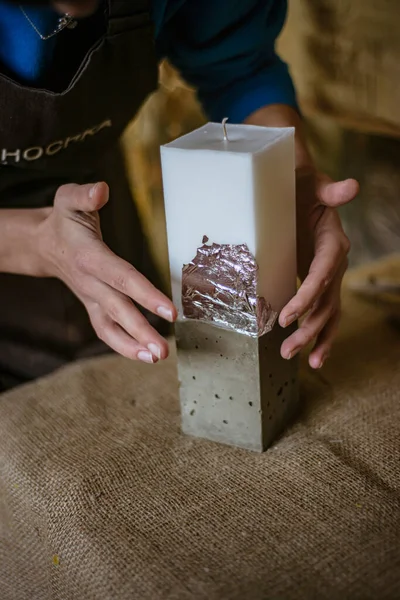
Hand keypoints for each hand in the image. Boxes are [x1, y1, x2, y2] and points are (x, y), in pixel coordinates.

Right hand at [37, 182, 176, 363]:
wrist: (44, 244)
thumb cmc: (64, 219)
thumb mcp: (68, 198)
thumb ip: (85, 194)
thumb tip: (101, 190)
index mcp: (90, 256)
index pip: (121, 277)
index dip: (145, 294)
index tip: (170, 310)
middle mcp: (90, 282)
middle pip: (117, 309)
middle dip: (141, 331)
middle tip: (163, 351)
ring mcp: (90, 298)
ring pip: (110, 327)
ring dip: (132, 346)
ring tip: (157, 358)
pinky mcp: (93, 307)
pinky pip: (106, 331)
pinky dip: (123, 346)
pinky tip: (144, 355)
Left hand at [279, 167, 358, 368]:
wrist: (300, 191)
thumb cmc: (301, 186)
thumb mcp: (312, 184)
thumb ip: (330, 190)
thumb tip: (352, 187)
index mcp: (334, 242)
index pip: (323, 274)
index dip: (308, 296)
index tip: (288, 317)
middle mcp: (336, 263)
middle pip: (327, 302)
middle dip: (309, 328)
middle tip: (287, 349)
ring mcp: (329, 276)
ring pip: (328, 314)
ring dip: (314, 339)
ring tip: (294, 357)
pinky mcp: (319, 284)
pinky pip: (323, 313)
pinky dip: (319, 334)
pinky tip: (311, 356)